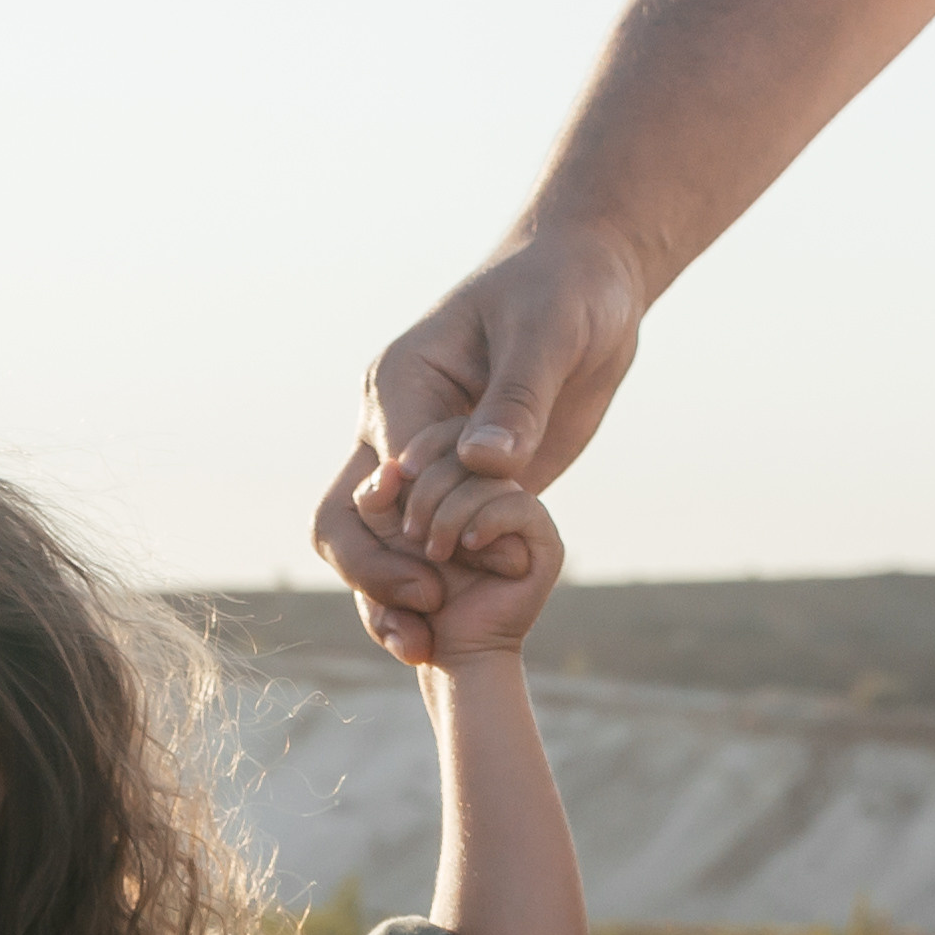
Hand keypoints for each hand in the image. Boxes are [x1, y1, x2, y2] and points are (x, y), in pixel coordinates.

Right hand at [310, 218, 645, 662]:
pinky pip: (418, 556)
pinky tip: (444, 635)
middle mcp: (390, 431)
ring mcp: (417, 468)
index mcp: (398, 385)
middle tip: (429, 608)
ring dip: (384, 600)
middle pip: (344, 521)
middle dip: (374, 573)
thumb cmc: (566, 292)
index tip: (463, 550)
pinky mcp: (453, 493)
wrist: (590, 287)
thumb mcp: (548, 334)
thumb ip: (518, 399)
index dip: (412, 521)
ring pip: (368, 549)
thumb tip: (488, 465)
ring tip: (420, 647)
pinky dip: (423, 597)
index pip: (382, 471)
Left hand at [388, 447, 564, 669]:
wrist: (436, 646)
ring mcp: (517, 507)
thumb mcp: (376, 539)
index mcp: (454, 473)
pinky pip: (517, 504)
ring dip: (449, 514)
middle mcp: (489, 483)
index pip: (445, 430)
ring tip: (436, 551)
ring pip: (487, 473)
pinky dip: (484, 522)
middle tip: (413, 535)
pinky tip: (468, 547)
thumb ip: (374, 499)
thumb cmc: (402, 591)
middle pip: (463, 445)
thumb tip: (389, 472)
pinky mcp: (540, 538)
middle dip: (425, 492)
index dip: (417, 449)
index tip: (393, 482)